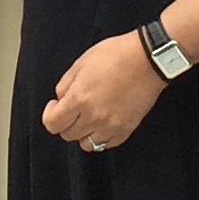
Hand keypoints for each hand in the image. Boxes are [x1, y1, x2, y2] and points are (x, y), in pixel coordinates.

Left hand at [39, 31, 163, 151]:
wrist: (148, 60)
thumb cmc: (116, 55)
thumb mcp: (81, 63)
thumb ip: (65, 84)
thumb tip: (60, 99)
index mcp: (79, 99)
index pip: (52, 124)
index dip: (50, 115)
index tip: (55, 107)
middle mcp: (93, 117)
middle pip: (68, 135)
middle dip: (66, 122)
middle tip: (73, 108)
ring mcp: (111, 126)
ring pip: (87, 144)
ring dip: (84, 132)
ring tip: (90, 117)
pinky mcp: (127, 129)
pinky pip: (107, 144)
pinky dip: (102, 136)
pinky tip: (104, 121)